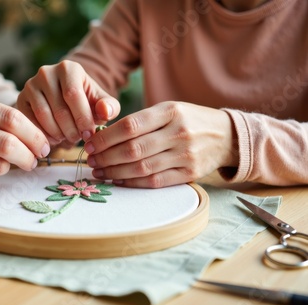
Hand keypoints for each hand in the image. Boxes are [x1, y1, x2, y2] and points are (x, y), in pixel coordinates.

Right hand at [17, 60, 120, 145]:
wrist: (63, 101)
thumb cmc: (86, 103)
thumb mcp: (101, 103)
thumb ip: (110, 107)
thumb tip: (105, 111)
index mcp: (69, 68)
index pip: (73, 94)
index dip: (82, 118)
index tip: (89, 134)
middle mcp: (47, 72)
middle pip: (58, 108)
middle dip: (71, 129)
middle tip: (78, 139)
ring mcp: (31, 85)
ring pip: (43, 116)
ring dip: (57, 133)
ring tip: (66, 139)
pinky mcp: (20, 99)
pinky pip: (29, 121)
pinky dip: (42, 134)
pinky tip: (53, 139)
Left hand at [84, 101, 238, 187]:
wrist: (227, 136)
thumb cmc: (189, 120)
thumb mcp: (170, 109)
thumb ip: (141, 120)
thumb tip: (104, 135)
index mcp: (170, 111)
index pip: (130, 126)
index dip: (105, 137)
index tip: (90, 144)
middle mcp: (178, 132)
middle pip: (133, 149)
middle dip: (105, 157)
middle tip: (90, 161)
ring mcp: (185, 155)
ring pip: (141, 167)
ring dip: (114, 172)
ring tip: (99, 172)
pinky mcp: (190, 174)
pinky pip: (155, 181)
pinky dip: (132, 182)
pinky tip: (118, 179)